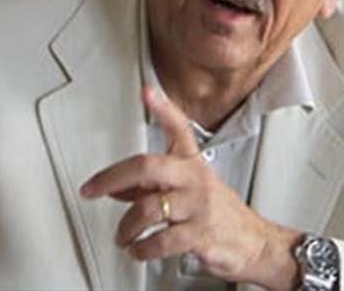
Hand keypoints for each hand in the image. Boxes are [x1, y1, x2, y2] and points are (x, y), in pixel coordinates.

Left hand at [80, 86, 301, 289]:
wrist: (251, 241)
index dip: (164, 109)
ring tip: (123, 236)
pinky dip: (142, 249)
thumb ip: (149, 188)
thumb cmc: (217, 214)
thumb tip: (114, 188)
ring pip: (148, 209)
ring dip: (126, 228)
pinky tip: (140, 249)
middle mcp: (195, 179)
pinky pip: (160, 241)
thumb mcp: (186, 193)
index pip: (180, 130)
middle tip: (92, 190)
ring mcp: (198, 205)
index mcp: (193, 164)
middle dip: (112, 178)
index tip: (147, 92)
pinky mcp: (200, 233)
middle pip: (149, 166)